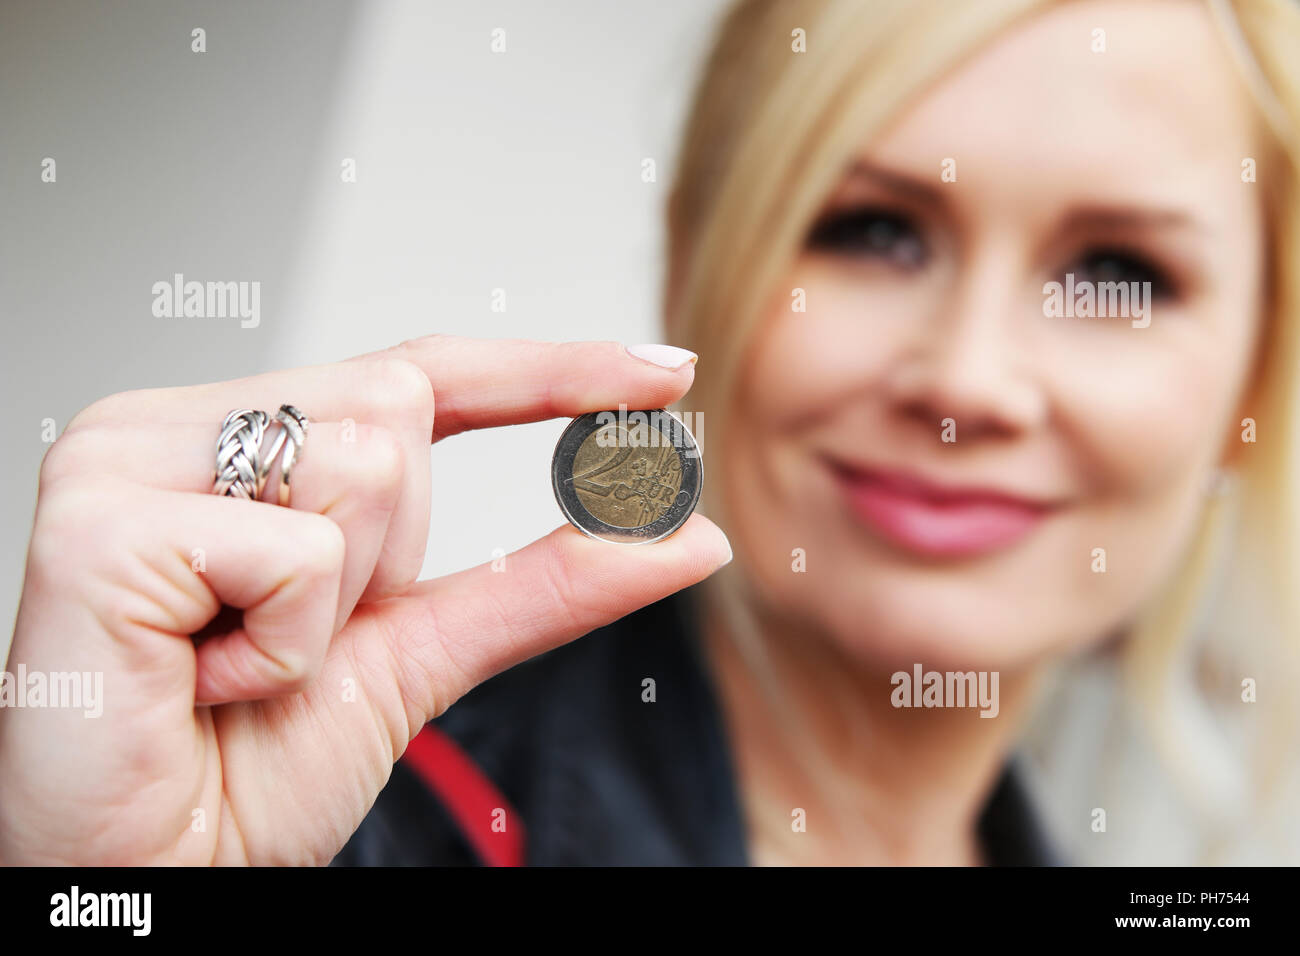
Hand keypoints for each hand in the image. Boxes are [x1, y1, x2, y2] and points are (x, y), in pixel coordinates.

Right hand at [0, 335, 729, 863]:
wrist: (150, 876)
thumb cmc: (251, 766)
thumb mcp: (424, 655)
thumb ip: (546, 584)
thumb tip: (684, 536)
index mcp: (249, 439)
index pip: (423, 370)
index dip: (549, 370)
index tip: (664, 374)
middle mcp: (182, 424)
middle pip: (399, 407)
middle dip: (390, 555)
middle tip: (289, 639)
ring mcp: (128, 457)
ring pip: (365, 466)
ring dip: (336, 608)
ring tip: (240, 662)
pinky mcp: (99, 520)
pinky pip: (295, 553)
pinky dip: (286, 645)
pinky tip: (202, 680)